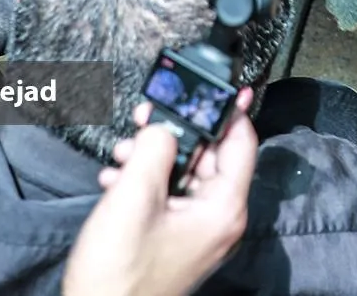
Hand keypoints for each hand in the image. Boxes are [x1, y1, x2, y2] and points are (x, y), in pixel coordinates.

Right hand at [62, 94, 258, 295]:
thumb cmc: (118, 272)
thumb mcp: (134, 196)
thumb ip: (154, 148)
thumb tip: (162, 126)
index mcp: (223, 210)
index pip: (242, 144)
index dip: (232, 111)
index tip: (225, 84)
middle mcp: (218, 221)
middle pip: (208, 157)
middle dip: (175, 133)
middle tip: (146, 115)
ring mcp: (196, 234)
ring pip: (183, 176)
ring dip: (152, 158)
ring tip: (120, 153)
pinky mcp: (174, 242)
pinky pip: (168, 199)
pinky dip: (144, 184)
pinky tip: (115, 180)